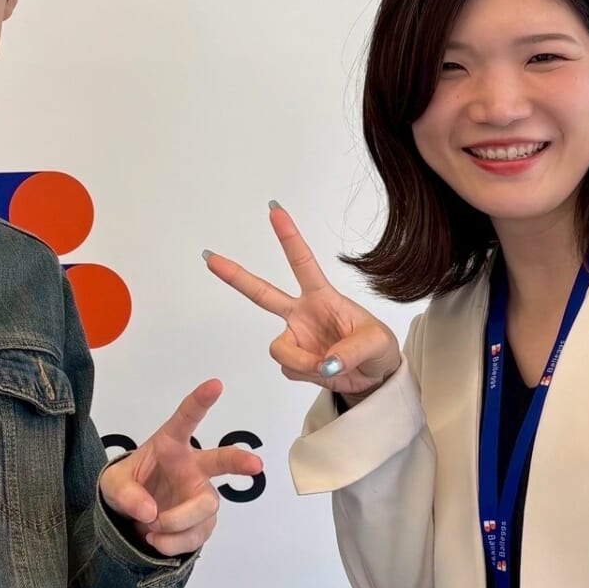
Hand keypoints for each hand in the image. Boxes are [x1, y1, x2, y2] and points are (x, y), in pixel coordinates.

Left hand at [100, 381, 262, 556]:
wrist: (132, 519)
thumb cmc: (128, 487)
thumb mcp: (113, 486)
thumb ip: (126, 494)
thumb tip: (150, 512)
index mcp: (170, 446)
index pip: (185, 420)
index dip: (200, 402)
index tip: (215, 385)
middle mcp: (192, 468)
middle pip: (222, 461)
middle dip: (240, 461)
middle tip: (255, 465)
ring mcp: (201, 495)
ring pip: (205, 507)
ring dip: (177, 522)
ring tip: (151, 528)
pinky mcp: (203, 522)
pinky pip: (196, 535)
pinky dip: (173, 543)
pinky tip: (156, 540)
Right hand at [205, 203, 401, 400]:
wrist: (374, 377)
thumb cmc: (377, 348)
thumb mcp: (377, 342)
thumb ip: (351, 350)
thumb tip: (326, 363)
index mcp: (323, 297)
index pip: (302, 263)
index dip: (288, 236)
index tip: (274, 211)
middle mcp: (302, 314)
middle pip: (262, 293)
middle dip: (236, 277)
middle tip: (211, 258)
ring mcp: (296, 337)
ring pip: (279, 350)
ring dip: (302, 363)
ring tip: (328, 367)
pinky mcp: (294, 361)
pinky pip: (289, 370)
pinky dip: (308, 375)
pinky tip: (324, 371)